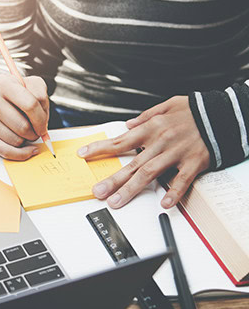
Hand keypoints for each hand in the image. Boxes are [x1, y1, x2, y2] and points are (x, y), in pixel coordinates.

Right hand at [0, 74, 49, 159]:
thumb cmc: (17, 94)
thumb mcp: (32, 85)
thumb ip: (42, 98)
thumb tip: (42, 127)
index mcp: (3, 83)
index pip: (30, 105)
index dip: (42, 120)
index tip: (44, 126)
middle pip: (23, 126)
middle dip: (34, 132)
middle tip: (35, 130)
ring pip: (15, 140)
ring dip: (26, 141)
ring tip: (24, 132)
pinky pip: (5, 151)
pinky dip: (20, 154)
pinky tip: (26, 149)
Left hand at [77, 96, 209, 208]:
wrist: (224, 113)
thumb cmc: (195, 110)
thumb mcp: (168, 105)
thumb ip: (146, 115)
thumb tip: (128, 125)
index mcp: (151, 128)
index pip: (120, 140)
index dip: (100, 148)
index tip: (84, 155)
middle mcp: (160, 141)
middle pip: (132, 164)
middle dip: (112, 179)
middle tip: (97, 192)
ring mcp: (176, 153)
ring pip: (150, 174)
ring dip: (131, 189)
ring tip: (116, 201)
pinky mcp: (194, 162)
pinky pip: (181, 180)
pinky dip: (173, 192)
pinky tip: (164, 203)